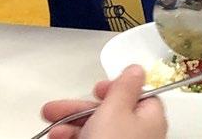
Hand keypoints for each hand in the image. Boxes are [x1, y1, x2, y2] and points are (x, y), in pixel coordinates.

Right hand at [41, 64, 166, 138]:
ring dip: (70, 127)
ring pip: (95, 132)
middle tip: (53, 109)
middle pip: (110, 114)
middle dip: (79, 109)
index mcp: (150, 119)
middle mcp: (139, 136)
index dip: (117, 90)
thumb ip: (124, 87)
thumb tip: (137, 68)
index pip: (139, 97)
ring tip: (51, 128)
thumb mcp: (116, 110)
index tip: (96, 88)